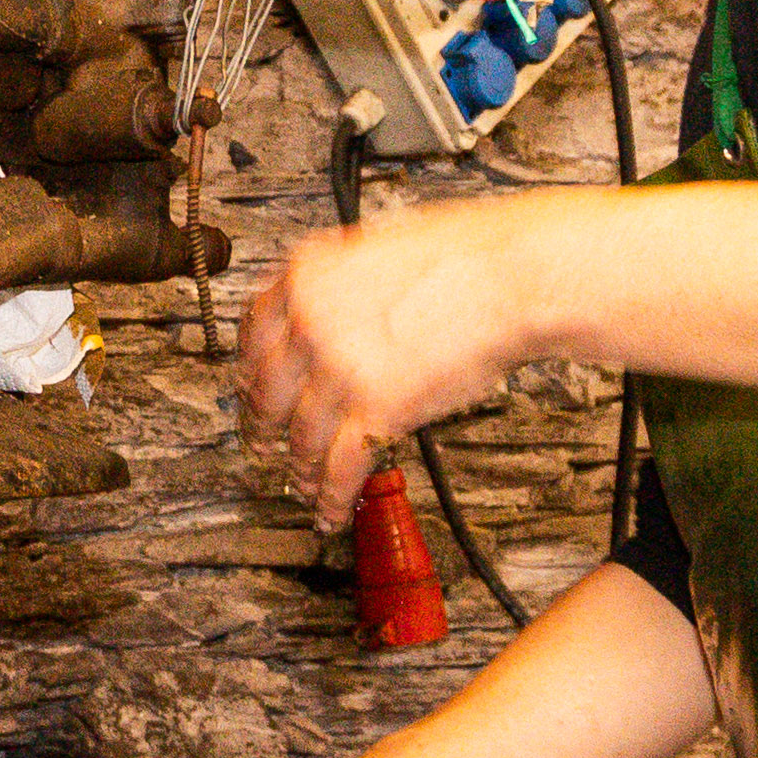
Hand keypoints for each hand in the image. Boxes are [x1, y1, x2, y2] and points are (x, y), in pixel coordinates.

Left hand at [240, 201, 538, 528]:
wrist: (508, 275)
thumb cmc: (462, 255)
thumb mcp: (374, 248)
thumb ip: (337, 285)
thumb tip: (327, 312)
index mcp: (305, 278)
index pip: (253, 333)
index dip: (249, 370)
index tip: (250, 386)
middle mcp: (310, 323)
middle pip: (266, 390)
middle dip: (261, 426)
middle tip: (260, 442)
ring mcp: (339, 369)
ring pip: (301, 436)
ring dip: (299, 468)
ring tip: (302, 483)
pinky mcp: (376, 410)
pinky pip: (340, 467)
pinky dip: (332, 496)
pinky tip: (331, 509)